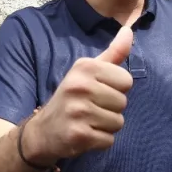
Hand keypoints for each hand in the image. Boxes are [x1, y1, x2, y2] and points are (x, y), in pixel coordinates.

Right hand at [21, 27, 133, 164]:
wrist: (42, 130)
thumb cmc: (72, 97)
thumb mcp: (88, 71)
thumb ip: (113, 53)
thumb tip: (129, 30)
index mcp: (85, 67)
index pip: (126, 80)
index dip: (116, 89)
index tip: (98, 91)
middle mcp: (80, 86)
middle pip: (123, 102)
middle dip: (111, 109)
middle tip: (91, 108)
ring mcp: (78, 111)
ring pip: (118, 122)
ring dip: (106, 126)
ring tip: (88, 121)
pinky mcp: (78, 135)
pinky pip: (108, 140)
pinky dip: (100, 141)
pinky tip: (85, 134)